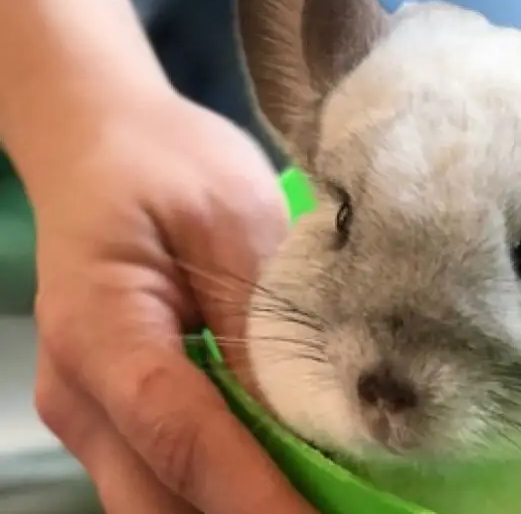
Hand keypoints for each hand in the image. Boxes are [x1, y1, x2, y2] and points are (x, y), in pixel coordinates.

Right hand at [30, 85, 315, 513]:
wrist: (102, 142)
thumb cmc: (166, 162)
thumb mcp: (230, 217)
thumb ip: (262, 319)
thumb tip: (315, 417)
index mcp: (102, 330)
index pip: (182, 435)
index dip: (256, 493)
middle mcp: (80, 393)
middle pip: (159, 500)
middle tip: (341, 510)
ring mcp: (89, 413)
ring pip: (159, 502)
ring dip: (237, 510)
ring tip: (328, 499)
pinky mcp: (114, 414)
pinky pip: (164, 477)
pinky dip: (223, 491)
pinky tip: (290, 476)